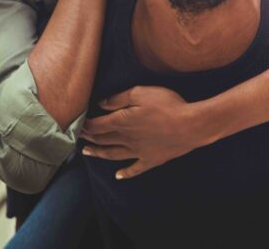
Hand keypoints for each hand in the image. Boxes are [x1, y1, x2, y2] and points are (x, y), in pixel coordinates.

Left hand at [81, 86, 202, 179]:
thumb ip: (119, 98)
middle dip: (89, 138)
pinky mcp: (151, 160)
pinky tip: (118, 175)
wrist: (190, 125)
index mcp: (122, 122)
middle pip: (102, 140)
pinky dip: (124, 173)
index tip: (78, 123)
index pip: (97, 125)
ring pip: (112, 154)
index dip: (86, 125)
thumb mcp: (141, 93)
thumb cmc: (166, 105)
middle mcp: (126, 139)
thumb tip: (101, 104)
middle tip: (78, 137)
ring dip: (98, 153)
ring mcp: (138, 152)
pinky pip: (134, 169)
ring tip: (87, 152)